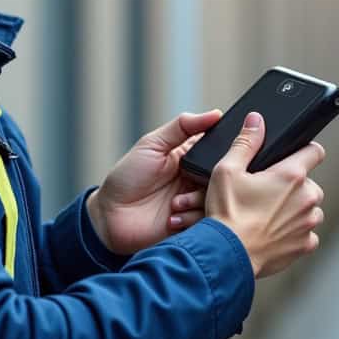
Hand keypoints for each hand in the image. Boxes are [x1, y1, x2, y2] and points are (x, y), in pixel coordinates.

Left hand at [86, 110, 223, 255]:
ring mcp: (196, 203)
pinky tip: (171, 218)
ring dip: (196, 201)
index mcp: (191, 158)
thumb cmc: (127, 177)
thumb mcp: (152, 145)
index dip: (226, 152)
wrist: (110, 216)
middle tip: (191, 181)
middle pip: (224, 178)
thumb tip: (214, 114)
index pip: (220, 152)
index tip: (228, 152)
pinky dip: (190, 218)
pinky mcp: (193, 224)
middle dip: (213, 180)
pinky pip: (207, 221)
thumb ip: (182, 127)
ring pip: (218, 200)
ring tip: (174, 203)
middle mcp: (197, 180)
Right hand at [204, 112, 325, 277]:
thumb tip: (257, 120)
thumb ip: (246, 142)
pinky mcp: (305, 244)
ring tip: (265, 213)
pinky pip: (305, 233)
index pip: (314, 151)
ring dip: (293, 208)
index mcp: (291, 175)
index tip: (293, 155)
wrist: (227, 255)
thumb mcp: (227, 170)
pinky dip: (292, 232)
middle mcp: (307, 198)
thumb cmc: (227, 214)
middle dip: (291, 185)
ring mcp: (308, 223)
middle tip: (264, 191)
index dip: (303, 149)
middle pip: (308, 182)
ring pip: (308, 208)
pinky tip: (270, 231)